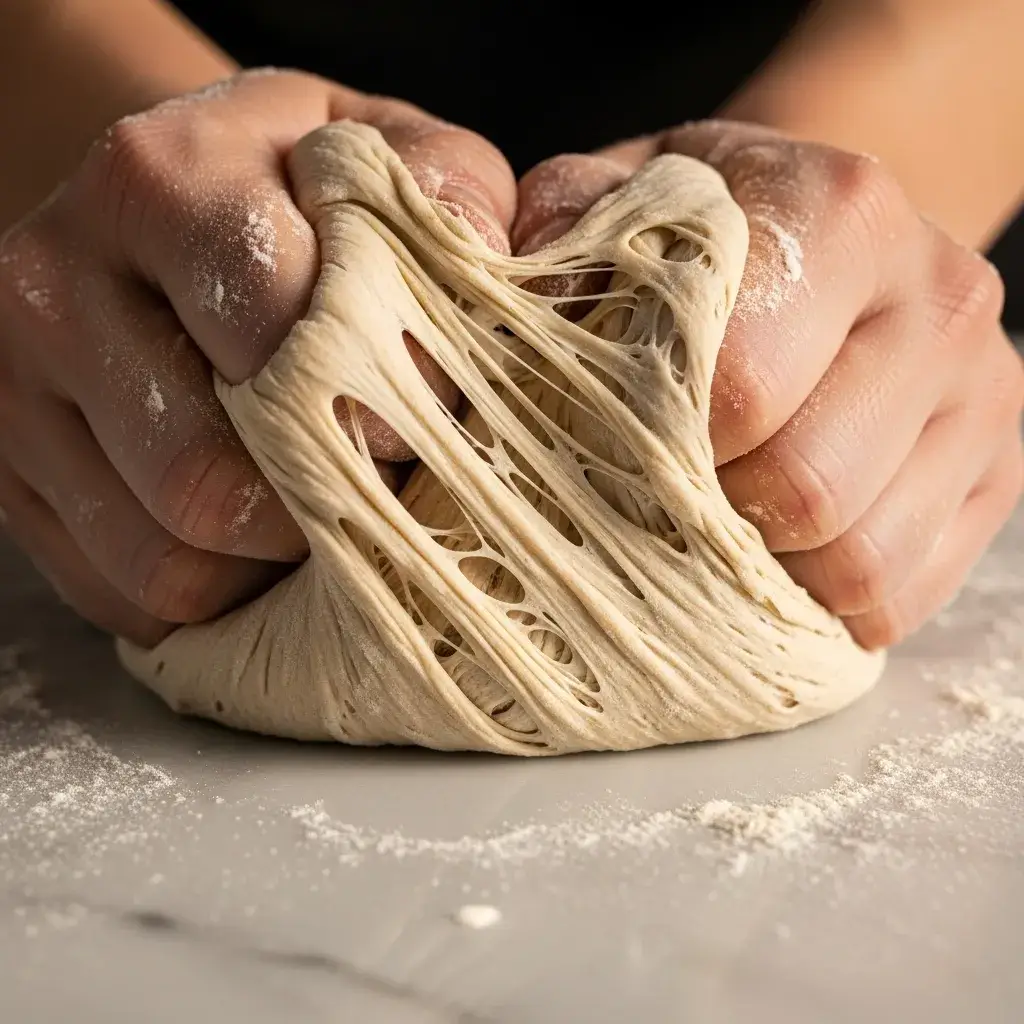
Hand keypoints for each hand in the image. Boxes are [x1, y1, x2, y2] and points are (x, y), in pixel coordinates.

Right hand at [0, 69, 515, 645]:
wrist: (163, 205)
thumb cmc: (294, 191)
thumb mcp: (379, 154)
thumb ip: (446, 197)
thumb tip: (490, 287)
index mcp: (161, 181)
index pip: (274, 331)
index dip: (371, 408)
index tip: (416, 432)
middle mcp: (57, 280)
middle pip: (206, 476)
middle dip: (318, 513)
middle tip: (375, 496)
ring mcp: (15, 386)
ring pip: (163, 556)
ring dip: (267, 569)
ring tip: (319, 520)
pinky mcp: (8, 470)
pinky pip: (124, 592)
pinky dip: (212, 597)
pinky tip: (256, 545)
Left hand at [512, 120, 1023, 648]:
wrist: (815, 240)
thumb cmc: (691, 240)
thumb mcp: (608, 207)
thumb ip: (558, 244)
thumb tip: (504, 331)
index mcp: (839, 210)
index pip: (742, 382)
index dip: (659, 438)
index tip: (616, 437)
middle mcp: (937, 295)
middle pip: (806, 487)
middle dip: (711, 512)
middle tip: (663, 488)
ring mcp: (982, 389)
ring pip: (858, 559)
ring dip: (764, 565)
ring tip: (718, 515)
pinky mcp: (997, 470)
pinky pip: (900, 594)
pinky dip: (819, 597)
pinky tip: (774, 545)